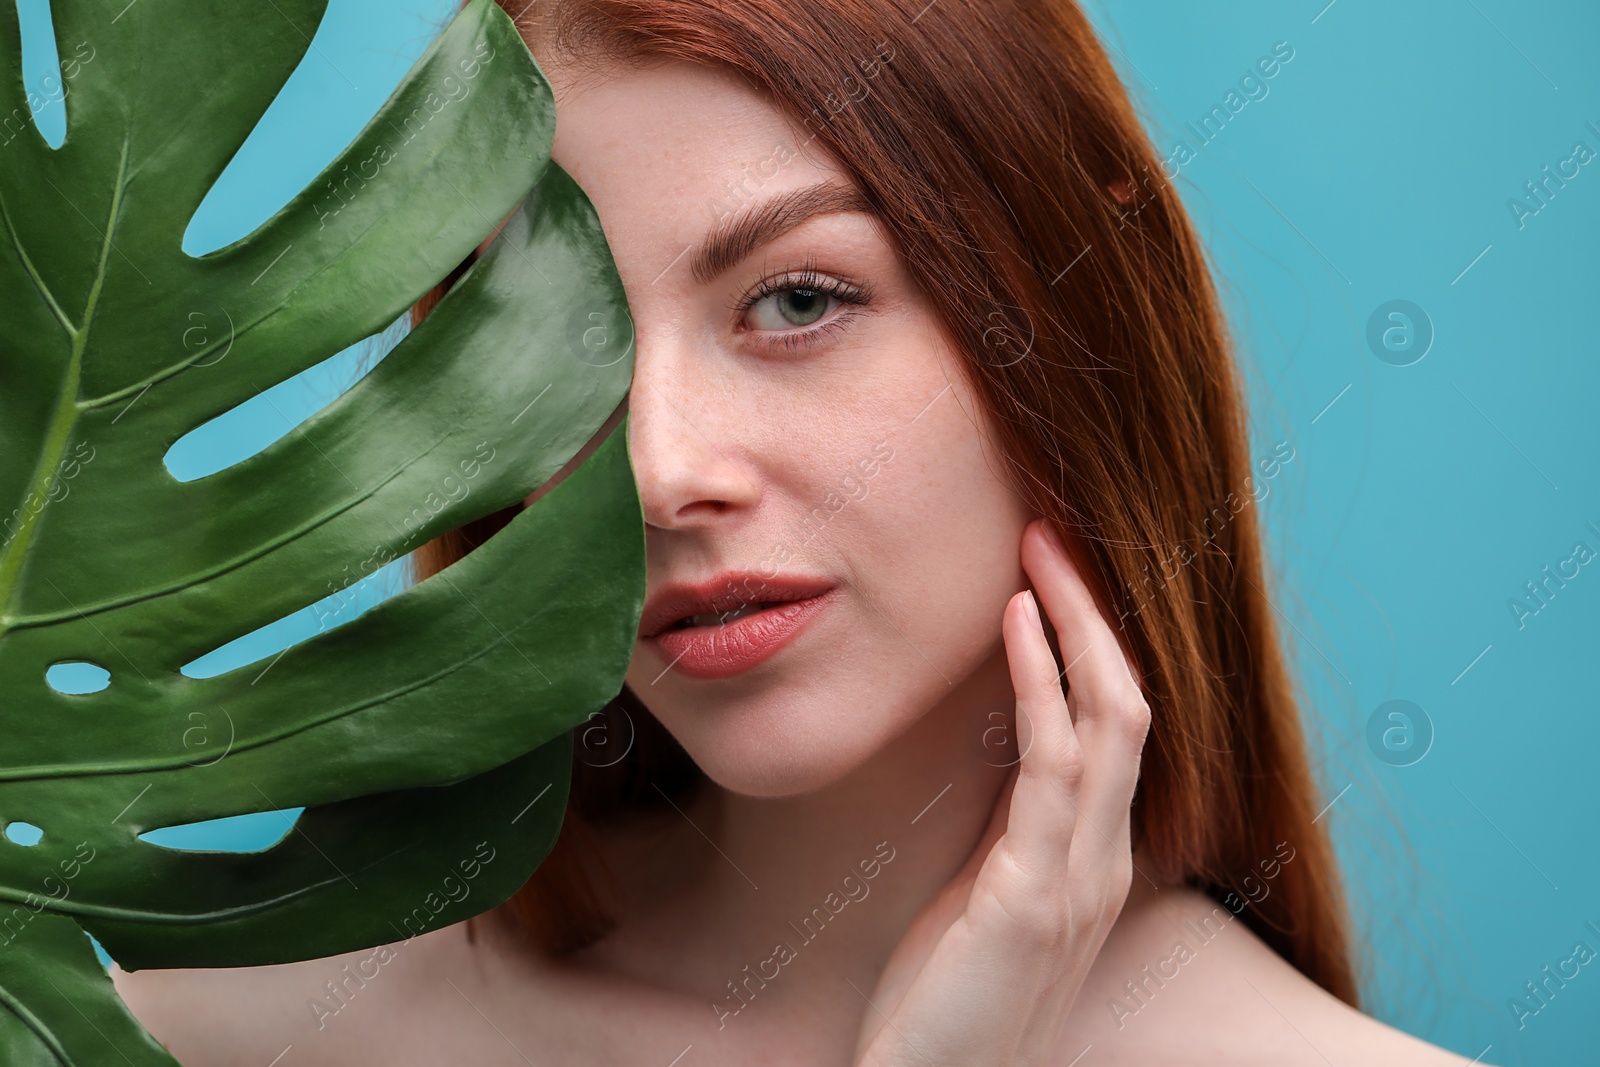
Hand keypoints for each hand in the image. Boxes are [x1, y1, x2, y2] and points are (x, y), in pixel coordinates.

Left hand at [852, 519, 1151, 1066]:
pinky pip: (1054, 763)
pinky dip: (1040, 679)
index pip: (1116, 729)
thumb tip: (1004, 755)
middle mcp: (1103, 863)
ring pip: (1110, 717)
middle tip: (1052, 536)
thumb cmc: (944, 1007)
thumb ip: (1009, 835)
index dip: (1094, 645)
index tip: (1053, 577)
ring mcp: (1079, 880)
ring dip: (1076, 624)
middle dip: (1095, 613)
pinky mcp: (1034, 898)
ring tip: (1039, 552)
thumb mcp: (984, 901)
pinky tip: (1016, 623)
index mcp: (1091, 860)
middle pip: (1130, 703)